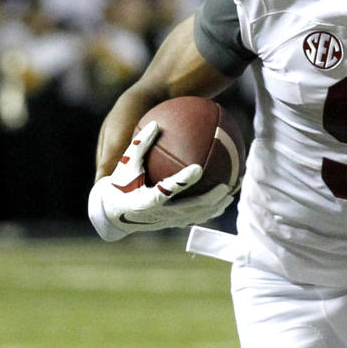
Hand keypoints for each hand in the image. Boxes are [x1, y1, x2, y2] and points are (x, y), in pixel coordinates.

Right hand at [88, 121, 233, 239]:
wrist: (114, 213)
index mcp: (147, 199)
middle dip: (211, 198)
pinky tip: (224, 199)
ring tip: (233, 191)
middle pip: (191, 208)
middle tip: (227, 185)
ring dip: (217, 205)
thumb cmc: (120, 184)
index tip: (198, 168)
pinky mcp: (174, 224)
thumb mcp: (126, 164)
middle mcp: (160, 213)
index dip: (183, 180)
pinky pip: (197, 218)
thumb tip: (155, 123)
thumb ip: (139, 145)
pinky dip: (212, 209)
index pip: (168, 189)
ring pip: (199, 216)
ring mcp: (169, 221)